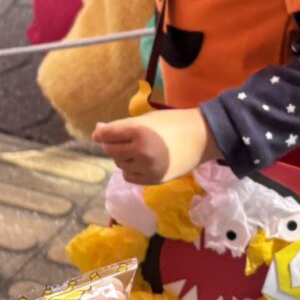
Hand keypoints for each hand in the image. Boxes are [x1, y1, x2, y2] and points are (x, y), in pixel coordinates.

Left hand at [92, 108, 219, 185]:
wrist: (202, 138)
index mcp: (138, 131)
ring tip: (140, 150)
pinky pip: (128, 176)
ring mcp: (146, 168)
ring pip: (119, 164)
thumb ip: (121, 127)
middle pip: (111, 150)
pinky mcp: (152, 180)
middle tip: (129, 139)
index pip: (107, 135)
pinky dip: (130, 169)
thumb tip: (97, 133)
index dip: (101, 134)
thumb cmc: (174, 123)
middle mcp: (140, 151)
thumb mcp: (146, 119)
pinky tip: (143, 161)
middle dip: (115, 144)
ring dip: (123, 157)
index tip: (101, 132)